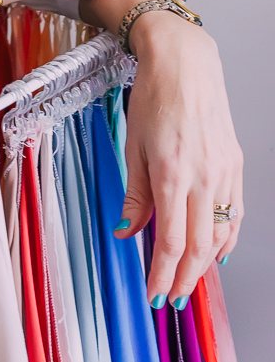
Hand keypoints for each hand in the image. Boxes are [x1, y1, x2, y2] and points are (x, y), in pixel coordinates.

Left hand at [113, 16, 243, 303]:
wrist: (185, 63)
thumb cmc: (153, 95)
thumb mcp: (133, 144)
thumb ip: (134, 194)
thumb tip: (127, 230)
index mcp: (173, 175)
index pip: (170, 242)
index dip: (162, 275)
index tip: (154, 294)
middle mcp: (204, 178)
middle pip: (198, 247)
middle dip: (184, 279)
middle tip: (172, 299)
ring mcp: (224, 173)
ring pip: (220, 234)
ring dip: (204, 263)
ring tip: (188, 281)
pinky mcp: (234, 165)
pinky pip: (234, 213)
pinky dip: (225, 238)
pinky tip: (215, 249)